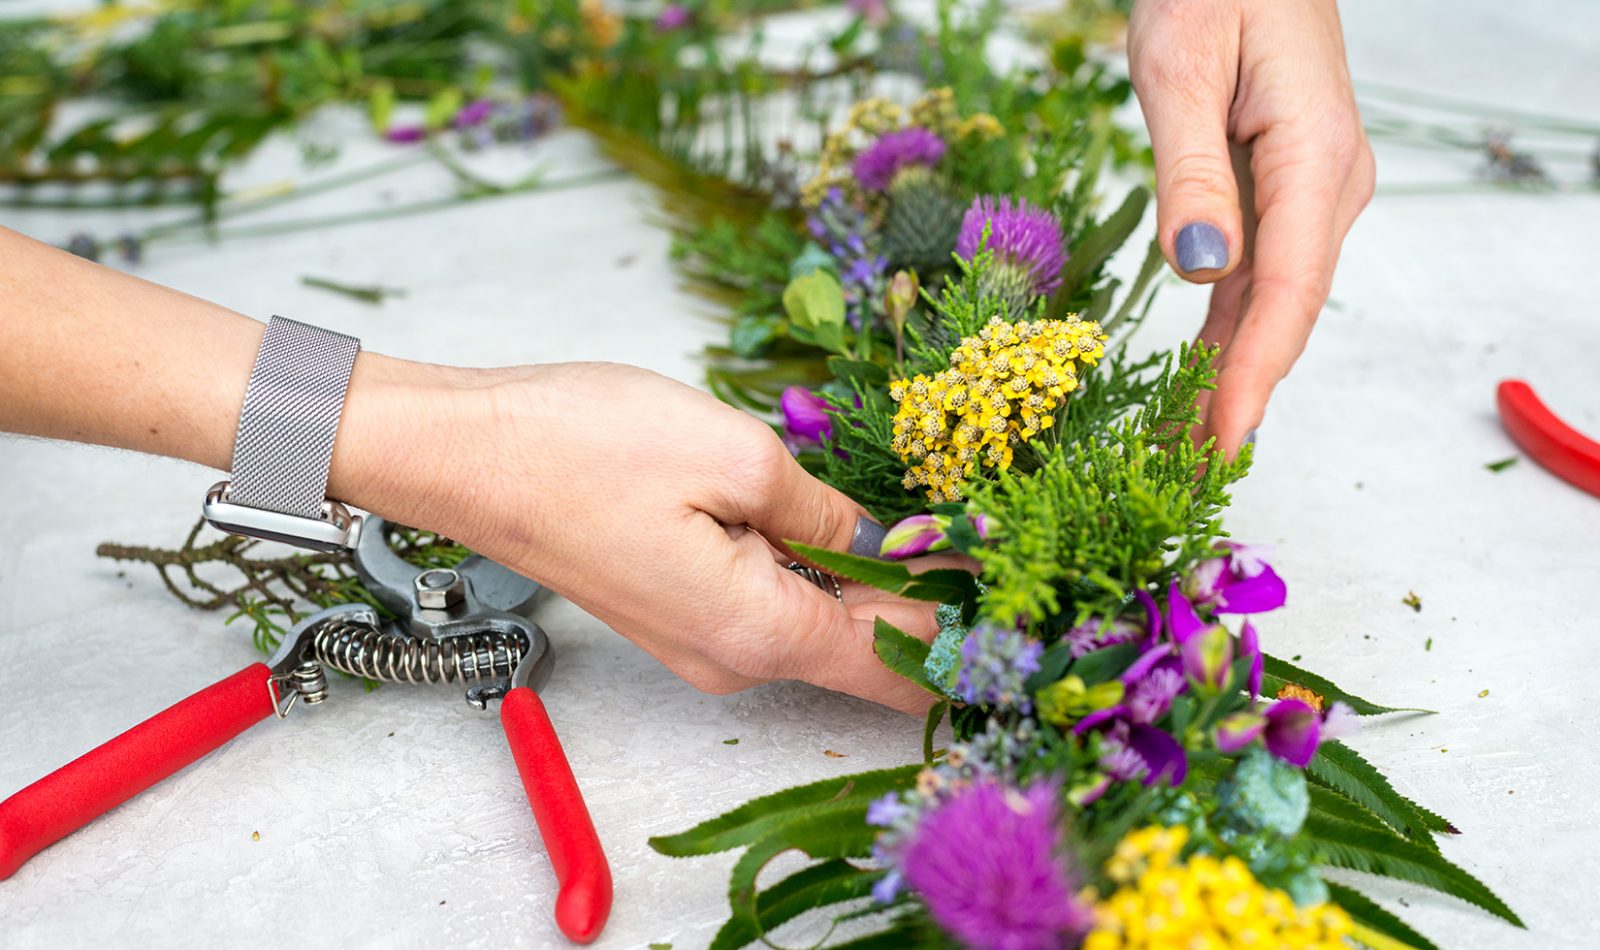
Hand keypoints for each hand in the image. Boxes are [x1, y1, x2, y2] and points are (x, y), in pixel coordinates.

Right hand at [0, 228, 939, 712]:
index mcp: (757, 631)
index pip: (895, 667)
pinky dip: (816, 573)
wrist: (464, 454)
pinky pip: (770, 605)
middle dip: (929, 603)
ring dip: (871, 583)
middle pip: (861, 652)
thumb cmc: (585, 446)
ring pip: (817, 626)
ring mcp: (698, 644)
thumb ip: (828, 516)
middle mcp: (732, 661)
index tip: (1023, 595)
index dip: (965, 637)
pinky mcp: (675, 612)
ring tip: (934, 520)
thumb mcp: (736, 456)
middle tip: (991, 536)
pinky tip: (838, 521)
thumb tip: (890, 547)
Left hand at [1127, 0, 1375, 453]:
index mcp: (1314, 156)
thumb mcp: (1179, 65)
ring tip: (1181, 453)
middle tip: (1186, 480)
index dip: (1252, 375)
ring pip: (1269, 305)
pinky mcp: (1280, 192)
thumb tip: (1200, 271)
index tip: (1219, 442)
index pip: (1287, 290)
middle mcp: (1327, 185)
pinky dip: (1225, 337)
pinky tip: (1196, 384)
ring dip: (1228, 378)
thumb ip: (1189, 171)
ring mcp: (1309, 192)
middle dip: (1237, 398)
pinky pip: (1255, 280)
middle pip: (1283, 313)